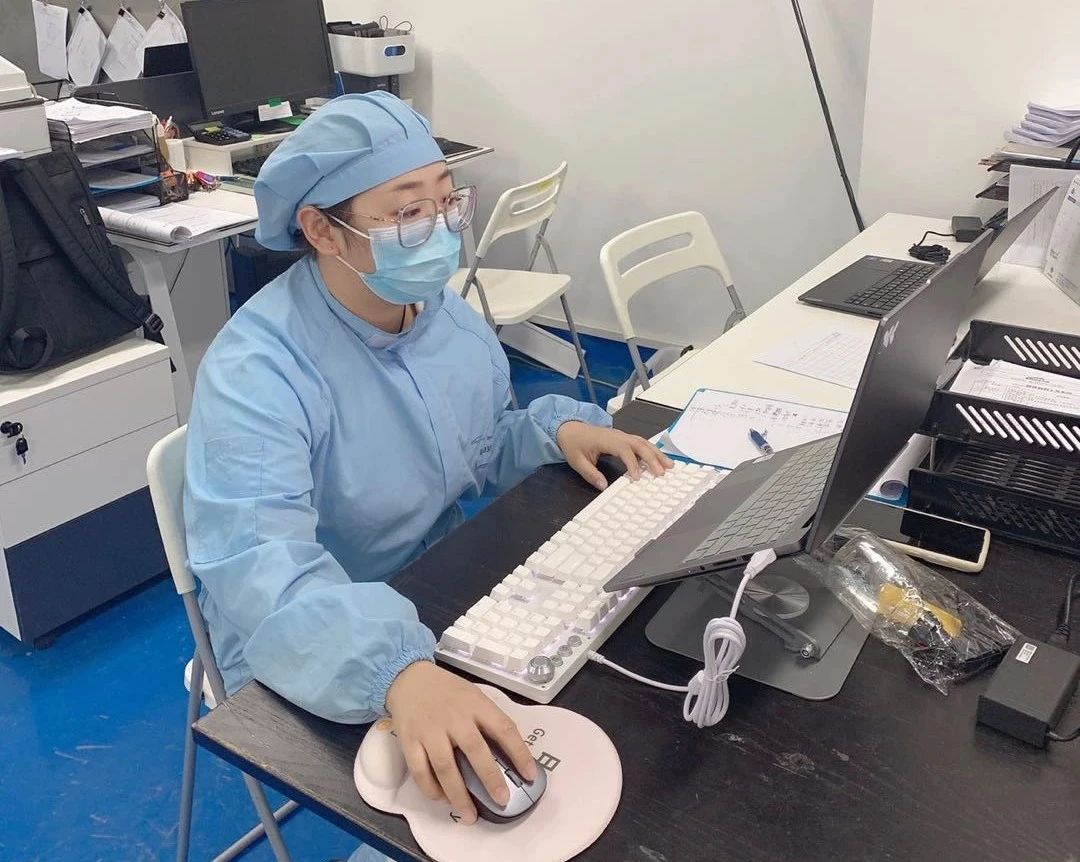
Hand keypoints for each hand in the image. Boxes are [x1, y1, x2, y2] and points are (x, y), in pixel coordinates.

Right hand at [385, 661, 537, 823]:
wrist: (409, 679)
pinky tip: (442, 800)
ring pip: (445, 767)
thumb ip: (488, 719)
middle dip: (490, 779)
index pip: (503, 728)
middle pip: (475, 750)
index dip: (519, 753)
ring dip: (458, 795)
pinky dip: (431, 789)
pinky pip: (420, 771)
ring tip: (470, 815)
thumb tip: (509, 753)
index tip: (530, 775)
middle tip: (502, 801)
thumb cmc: (448, 691)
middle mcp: (454, 717)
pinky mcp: (409, 741)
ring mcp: (429, 730)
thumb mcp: (474, 696)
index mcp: (475, 704)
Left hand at [556, 422, 672, 489]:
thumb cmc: (574, 444)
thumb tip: (603, 486)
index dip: (632, 464)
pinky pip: (641, 443)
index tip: (638, 478)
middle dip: (652, 458)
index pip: (624, 450)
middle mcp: (618, 435)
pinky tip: (660, 460)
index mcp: (606, 440)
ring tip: (669, 466)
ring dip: (657, 454)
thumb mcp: (577, 461)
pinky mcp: (624, 437)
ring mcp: (622, 435)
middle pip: (639, 445)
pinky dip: (652, 451)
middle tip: (662, 473)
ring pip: (644, 443)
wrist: (570, 428)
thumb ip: (590, 474)